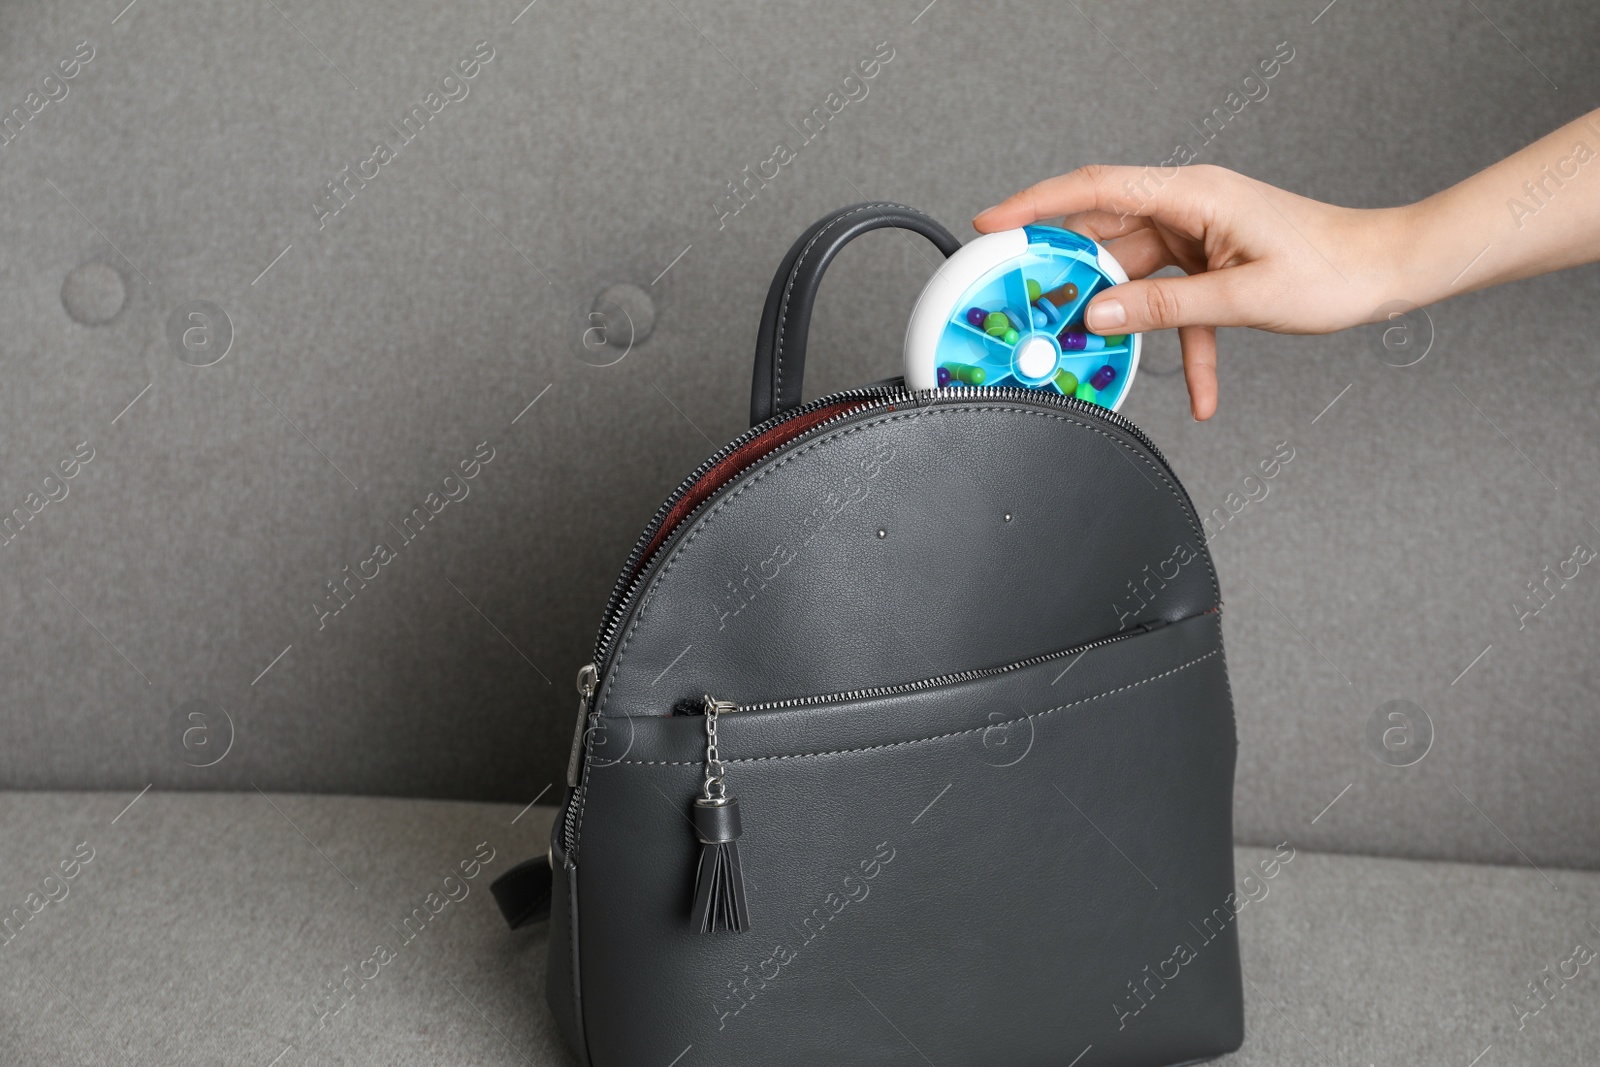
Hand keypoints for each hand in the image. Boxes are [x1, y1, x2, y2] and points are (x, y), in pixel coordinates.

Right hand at [973, 164, 1413, 419]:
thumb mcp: (1240, 299)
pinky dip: (1180, 345)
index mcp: (1193, 194)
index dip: (1036, 204)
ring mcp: (1200, 236)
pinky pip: (1176, 304)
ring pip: (1135, 277)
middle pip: (1106, 237)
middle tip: (1027, 305)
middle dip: (1067, 275)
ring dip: (1120, 321)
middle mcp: (1190, 207)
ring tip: (1092, 355)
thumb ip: (1162, 308)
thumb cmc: (1334, 270)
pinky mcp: (1213, 265)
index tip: (992, 221)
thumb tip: (1099, 313)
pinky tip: (1194, 393)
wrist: (1388, 272)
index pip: (1096, 190)